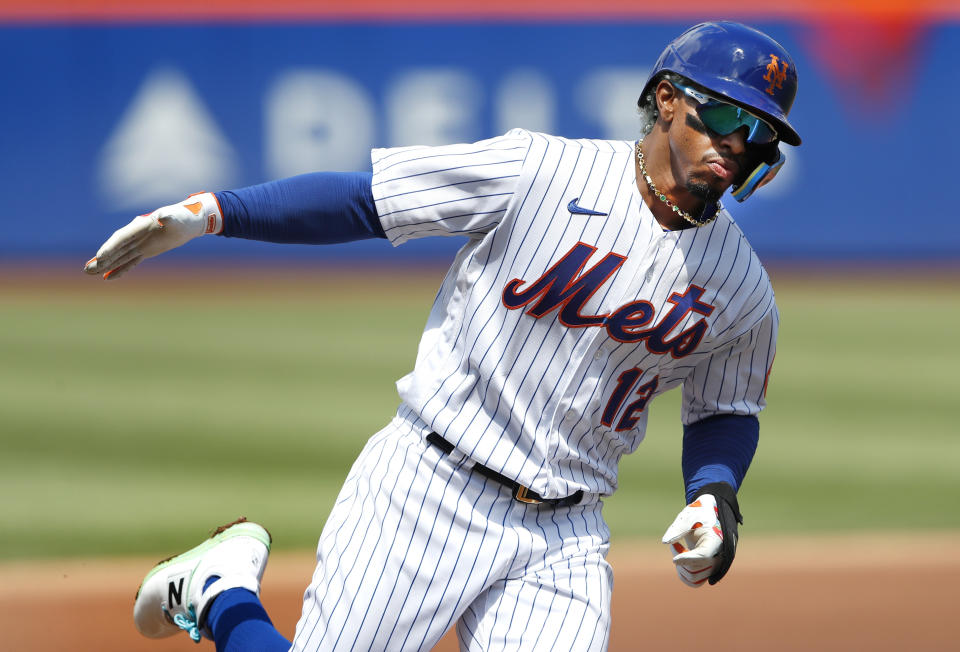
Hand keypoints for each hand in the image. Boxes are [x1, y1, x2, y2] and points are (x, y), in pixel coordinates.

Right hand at [84, 192, 221, 279]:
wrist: (189, 221)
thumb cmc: (183, 217)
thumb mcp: (177, 217)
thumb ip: (169, 218)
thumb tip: (163, 217)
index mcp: (140, 226)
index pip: (122, 238)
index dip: (111, 247)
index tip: (100, 256)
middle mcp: (137, 235)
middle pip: (116, 249)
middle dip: (102, 259)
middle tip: (87, 269)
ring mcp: (140, 243)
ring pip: (120, 256)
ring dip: (106, 265)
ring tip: (89, 273)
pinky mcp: (146, 251)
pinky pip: (130, 261)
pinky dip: (120, 269)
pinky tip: (108, 277)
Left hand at [661, 483, 742, 586]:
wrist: (709, 515)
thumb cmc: (699, 514)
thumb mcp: (688, 516)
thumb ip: (678, 528)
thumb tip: (665, 542)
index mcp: (716, 541)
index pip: (704, 556)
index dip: (688, 559)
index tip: (674, 559)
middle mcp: (718, 556)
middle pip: (697, 569)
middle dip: (681, 558)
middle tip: (674, 543)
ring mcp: (713, 565)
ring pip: (694, 577)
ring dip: (681, 566)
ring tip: (677, 547)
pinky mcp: (707, 569)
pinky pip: (694, 581)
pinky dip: (683, 572)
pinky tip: (679, 558)